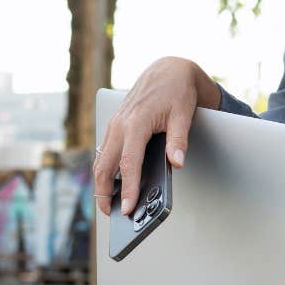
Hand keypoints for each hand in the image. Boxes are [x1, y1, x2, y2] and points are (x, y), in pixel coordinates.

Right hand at [93, 57, 216, 216]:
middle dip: (105, 192)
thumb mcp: (183, 114)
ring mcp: (115, 124)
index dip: (128, 188)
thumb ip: (179, 139)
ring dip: (102, 182)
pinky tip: (113, 182)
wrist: (168, 69)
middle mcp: (120, 124)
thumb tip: (177, 162)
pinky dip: (105, 169)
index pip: (129, 163)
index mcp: (135, 122)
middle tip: (113, 214)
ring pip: (101, 159)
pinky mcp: (115, 125)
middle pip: (105, 165)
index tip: (129, 208)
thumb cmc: (177, 91)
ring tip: (110, 204)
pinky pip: (105, 151)